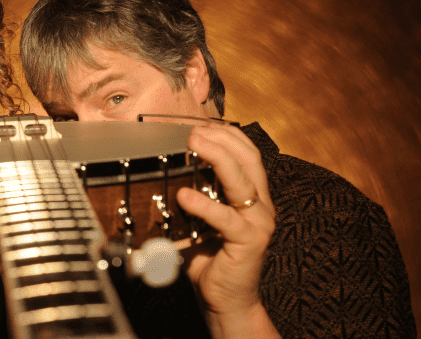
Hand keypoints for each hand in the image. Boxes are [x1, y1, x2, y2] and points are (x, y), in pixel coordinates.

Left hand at [177, 124, 279, 337]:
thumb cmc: (211, 257)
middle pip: (248, 158)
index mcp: (254, 194)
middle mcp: (261, 204)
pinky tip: (184, 196)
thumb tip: (159, 172)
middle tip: (193, 129)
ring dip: (218, 157)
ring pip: (242, 180)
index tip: (201, 122)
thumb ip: (191, 195)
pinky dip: (204, 204)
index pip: (247, 152)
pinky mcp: (249, 241)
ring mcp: (258, 221)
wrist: (226, 299)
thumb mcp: (200, 219)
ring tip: (194, 143)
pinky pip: (226, 218)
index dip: (226, 133)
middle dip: (221, 138)